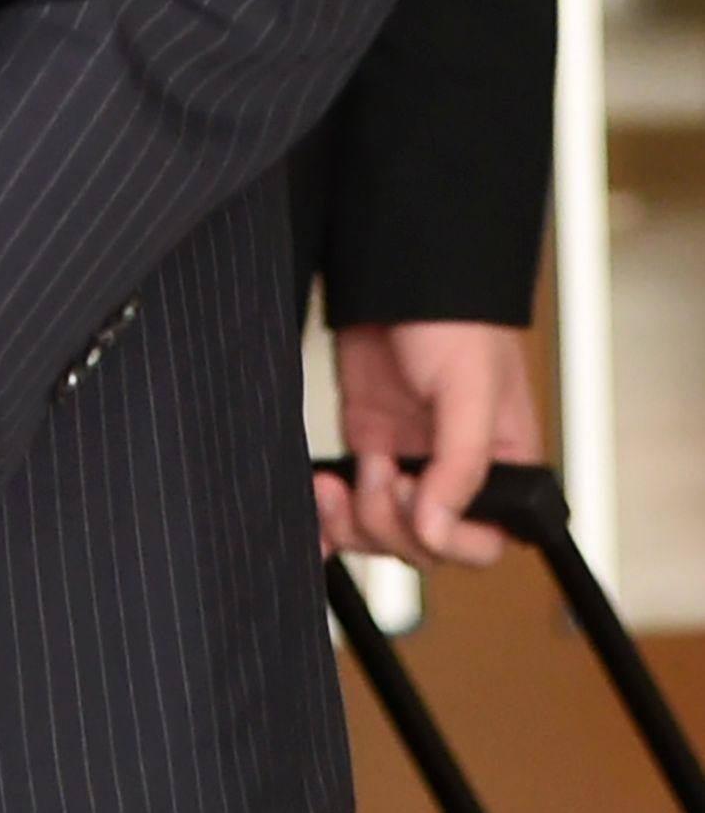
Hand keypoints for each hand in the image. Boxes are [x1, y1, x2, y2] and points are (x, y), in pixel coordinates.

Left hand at [317, 321, 541, 569]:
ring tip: (337, 483)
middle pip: (425, 544)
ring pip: (383, 531)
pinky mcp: (367, 441)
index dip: (448, 539)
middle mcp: (453, 470)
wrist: (399, 268)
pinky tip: (314, 523)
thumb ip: (461, 462)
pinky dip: (329, 522)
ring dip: (353, 523)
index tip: (414, 498)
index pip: (484, 541)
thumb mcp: (470, 386)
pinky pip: (349, 501)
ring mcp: (407, 458)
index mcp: (499, 465)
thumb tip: (438, 529)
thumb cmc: (457, 316)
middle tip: (376, 472)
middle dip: (391, 522)